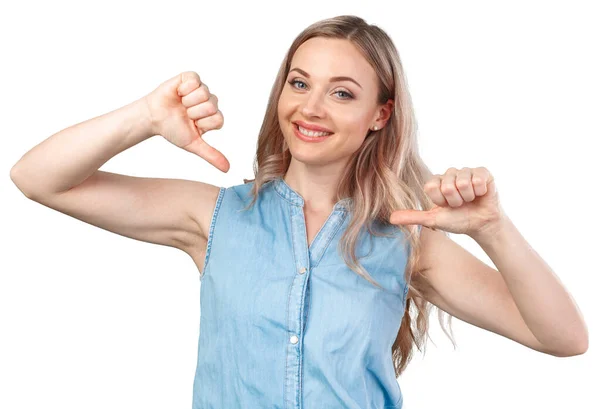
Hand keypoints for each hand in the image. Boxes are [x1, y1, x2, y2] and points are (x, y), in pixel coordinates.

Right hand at [144, 71, 229, 172]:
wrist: (153, 118)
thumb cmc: (172, 130)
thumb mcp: (193, 144)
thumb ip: (211, 155)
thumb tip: (227, 169)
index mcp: (213, 117)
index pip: (218, 119)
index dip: (202, 123)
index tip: (192, 124)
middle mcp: (210, 102)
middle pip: (212, 106)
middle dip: (194, 112)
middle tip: (184, 113)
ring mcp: (201, 89)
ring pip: (204, 93)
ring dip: (187, 101)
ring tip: (180, 104)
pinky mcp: (190, 78)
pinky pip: (195, 81)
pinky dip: (184, 89)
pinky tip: (178, 93)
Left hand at [389, 167, 503, 236]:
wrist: (480, 224)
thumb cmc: (456, 220)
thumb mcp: (432, 220)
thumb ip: (412, 217)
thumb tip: (391, 218)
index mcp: (436, 182)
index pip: (431, 187)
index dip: (440, 200)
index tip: (446, 206)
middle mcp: (449, 173)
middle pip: (448, 186)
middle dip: (456, 201)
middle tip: (460, 204)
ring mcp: (466, 171)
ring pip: (463, 182)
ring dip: (468, 197)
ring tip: (470, 200)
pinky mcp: (483, 172)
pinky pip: (478, 179)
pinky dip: (480, 192)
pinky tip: (480, 194)